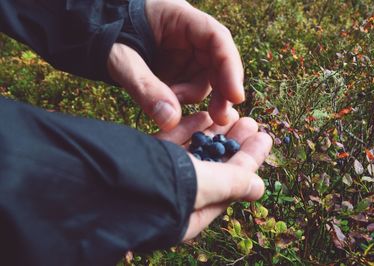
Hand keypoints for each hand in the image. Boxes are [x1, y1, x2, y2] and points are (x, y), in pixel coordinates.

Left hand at [108, 0, 243, 130]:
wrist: (90, 33)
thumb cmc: (104, 33)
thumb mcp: (120, 57)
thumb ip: (144, 86)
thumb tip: (171, 121)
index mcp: (179, 17)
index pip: (216, 38)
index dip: (230, 67)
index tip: (235, 96)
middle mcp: (189, 35)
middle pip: (218, 62)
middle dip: (221, 91)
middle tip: (219, 118)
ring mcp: (184, 53)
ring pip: (205, 79)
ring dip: (192, 98)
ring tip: (168, 101)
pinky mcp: (178, 69)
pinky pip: (189, 88)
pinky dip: (182, 100)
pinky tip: (167, 103)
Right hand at [155, 111, 272, 239]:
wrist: (87, 180)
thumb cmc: (148, 190)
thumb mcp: (196, 188)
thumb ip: (228, 184)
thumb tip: (258, 187)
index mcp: (192, 214)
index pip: (230, 186)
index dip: (250, 160)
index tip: (265, 137)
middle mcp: (176, 198)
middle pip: (214, 168)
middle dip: (234, 143)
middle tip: (251, 121)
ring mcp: (159, 178)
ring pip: (194, 153)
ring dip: (214, 132)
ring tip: (232, 113)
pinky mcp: (143, 160)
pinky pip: (172, 144)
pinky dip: (188, 129)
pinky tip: (202, 114)